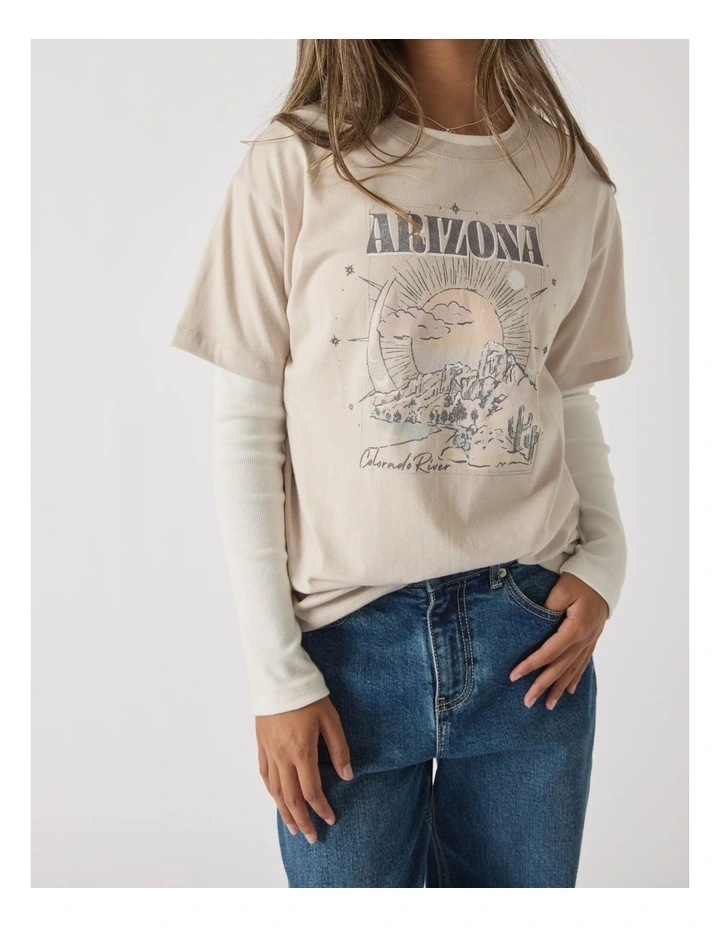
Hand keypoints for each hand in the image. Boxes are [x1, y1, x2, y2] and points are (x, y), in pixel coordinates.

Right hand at [256, 695, 353, 843]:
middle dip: (302, 820)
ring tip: (293, 827)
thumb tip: (347, 775)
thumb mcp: (330, 719)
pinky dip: (271, 791)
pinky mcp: (261, 744)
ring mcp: (269, 751)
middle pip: (290, 798)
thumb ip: (339, 749)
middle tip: (311, 837)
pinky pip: (264, 775)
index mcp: (301, 752)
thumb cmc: (308, 696)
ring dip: (284, 812)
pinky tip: (276, 798)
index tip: (330, 819)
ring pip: (274, 791)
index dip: (322, 809)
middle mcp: (282, 756)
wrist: (278, 677)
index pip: (311, 791)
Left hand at [509, 572, 608, 710]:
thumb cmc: (579, 579)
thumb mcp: (561, 590)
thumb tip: (537, 628)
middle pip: (560, 667)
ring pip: (572, 669)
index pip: (549, 652)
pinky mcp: (592, 638)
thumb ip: (548, 609)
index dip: (531, 665)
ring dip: (559, 687)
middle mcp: (584, 639)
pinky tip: (569, 690)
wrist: (603, 574)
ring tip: (548, 705)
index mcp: (575, 628)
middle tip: (528, 702)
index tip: (515, 676)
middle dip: (543, 685)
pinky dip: (575, 677)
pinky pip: (583, 662)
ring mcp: (590, 640)